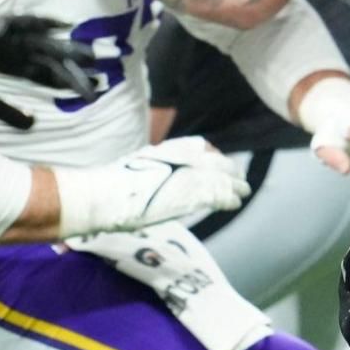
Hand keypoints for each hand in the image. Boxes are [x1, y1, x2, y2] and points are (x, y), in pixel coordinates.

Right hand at [0, 15, 97, 128]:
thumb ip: (8, 112)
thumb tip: (33, 124)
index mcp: (8, 63)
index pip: (45, 72)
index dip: (68, 81)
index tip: (93, 89)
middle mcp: (10, 48)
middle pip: (51, 55)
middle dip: (78, 61)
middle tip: (107, 67)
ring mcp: (1, 37)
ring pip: (43, 41)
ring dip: (68, 46)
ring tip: (94, 52)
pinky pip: (19, 24)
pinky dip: (39, 22)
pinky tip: (61, 24)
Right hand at [54, 137, 251, 236]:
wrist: (106, 196)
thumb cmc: (110, 188)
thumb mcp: (131, 169)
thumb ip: (149, 170)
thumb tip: (151, 180)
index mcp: (165, 150)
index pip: (197, 146)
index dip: (210, 156)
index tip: (217, 160)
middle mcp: (180, 157)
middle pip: (213, 161)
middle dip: (228, 169)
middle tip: (239, 176)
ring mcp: (188, 175)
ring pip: (221, 178)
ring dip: (234, 185)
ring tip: (243, 190)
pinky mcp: (193, 194)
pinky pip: (218, 195)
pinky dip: (229, 198)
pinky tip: (236, 202)